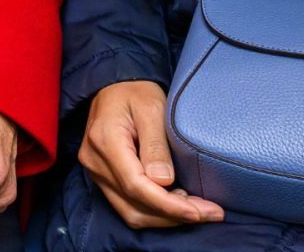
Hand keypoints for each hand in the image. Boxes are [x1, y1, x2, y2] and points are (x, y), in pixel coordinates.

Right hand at [78, 81, 223, 228]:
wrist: (113, 86)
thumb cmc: (135, 92)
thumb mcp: (152, 108)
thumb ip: (156, 145)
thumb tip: (164, 181)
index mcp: (105, 141)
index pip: (137, 186)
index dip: (169, 205)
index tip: (200, 212)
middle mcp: (95, 161)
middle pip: (134, 206)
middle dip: (173, 216)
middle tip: (208, 212)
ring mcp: (96, 171)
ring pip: (130, 212)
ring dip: (165, 217)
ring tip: (195, 208)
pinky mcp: (102, 177)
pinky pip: (127, 205)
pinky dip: (154, 211)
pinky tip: (176, 203)